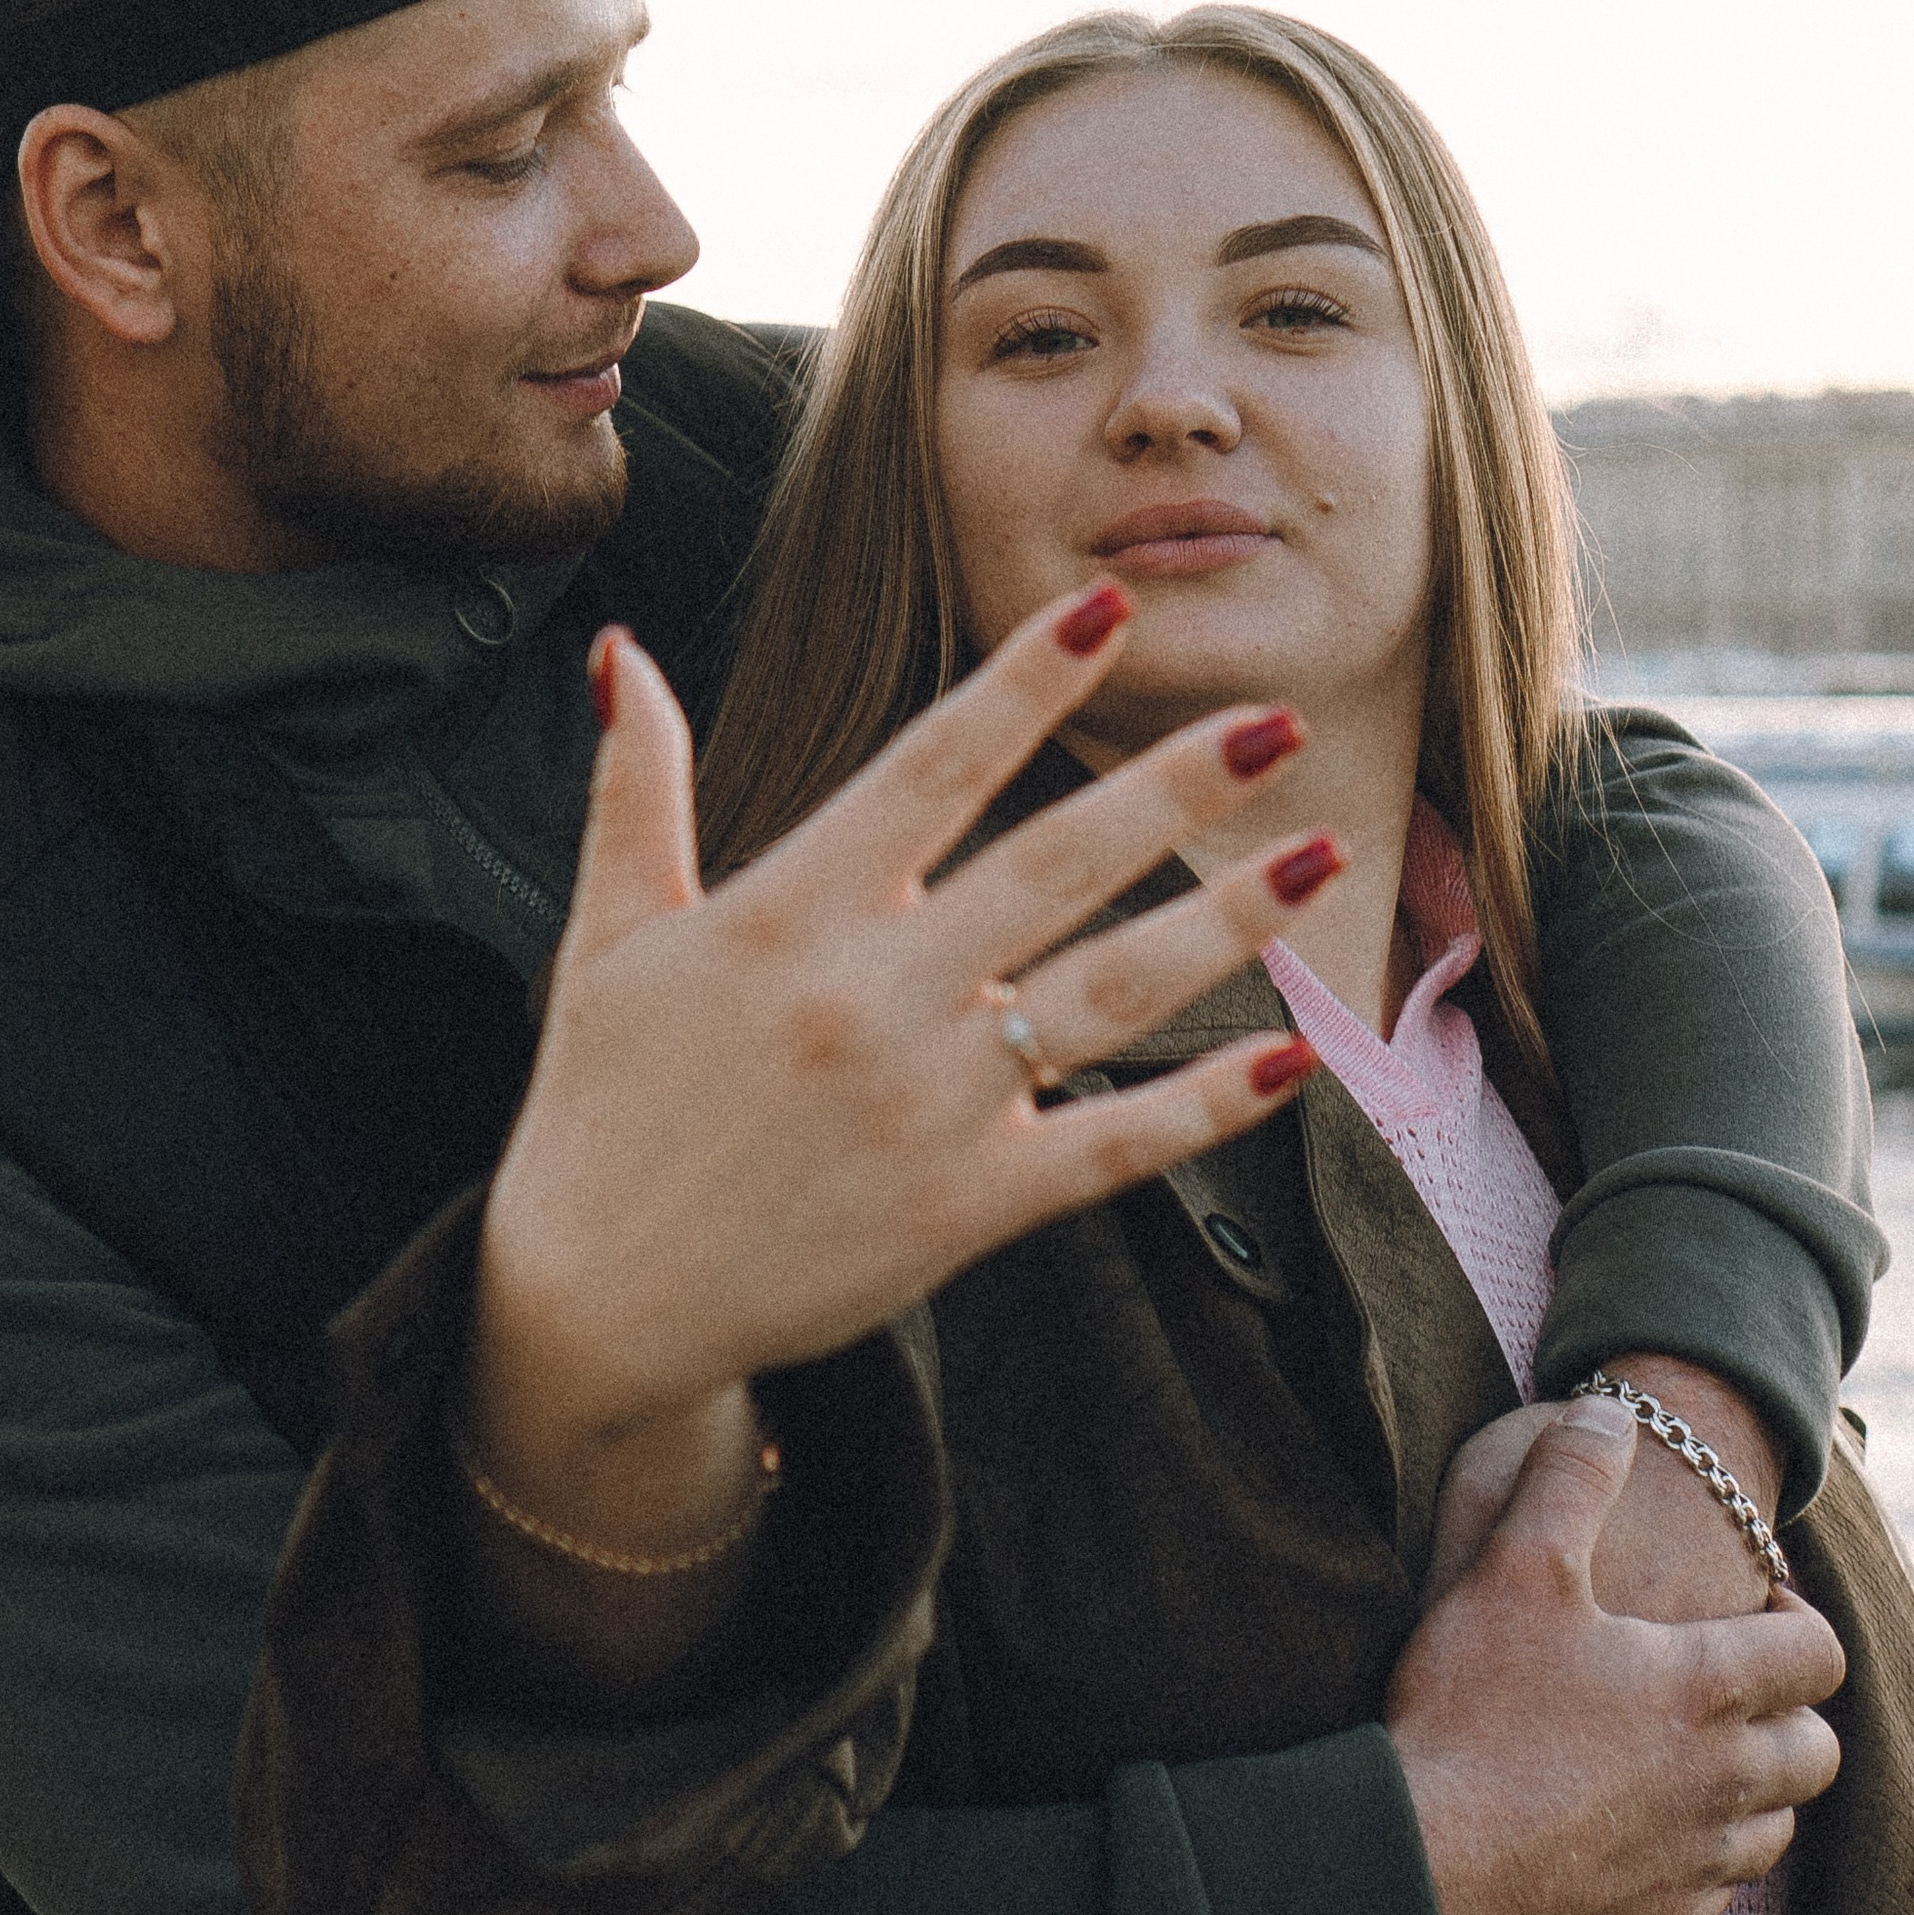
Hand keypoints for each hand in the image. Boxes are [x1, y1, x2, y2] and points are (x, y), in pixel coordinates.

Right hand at [472, 587, 1339, 1500]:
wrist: (595, 1304)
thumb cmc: (603, 1105)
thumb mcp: (606, 936)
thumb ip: (634, 788)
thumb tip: (620, 652)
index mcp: (786, 913)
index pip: (932, 768)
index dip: (1026, 684)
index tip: (1113, 609)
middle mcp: (871, 998)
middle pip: (1055, 864)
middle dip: (1174, 785)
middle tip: (1275, 718)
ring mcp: (928, 1106)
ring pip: (1110, 993)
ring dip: (1226, 922)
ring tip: (1318, 853)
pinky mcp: (964, 1208)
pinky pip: (1109, 1145)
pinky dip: (1202, 1105)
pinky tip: (1288, 1056)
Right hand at [1386, 1397, 1843, 1914]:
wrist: (1422, 1872)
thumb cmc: (1470, 1713)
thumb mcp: (1511, 1568)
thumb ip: (1569, 1480)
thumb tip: (1610, 1414)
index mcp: (1708, 1689)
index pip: (1820, 1654)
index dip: (1800, 1620)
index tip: (1752, 1610)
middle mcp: (1724, 1782)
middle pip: (1817, 1752)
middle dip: (1789, 1714)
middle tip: (1726, 1690)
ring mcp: (1695, 1866)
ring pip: (1773, 1830)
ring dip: (1751, 1792)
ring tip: (1686, 1762)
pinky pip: (1713, 1896)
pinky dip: (1695, 1861)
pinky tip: (1635, 1836)